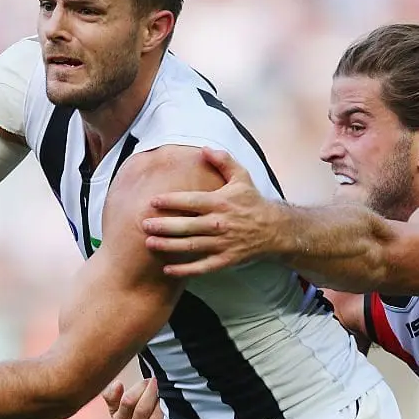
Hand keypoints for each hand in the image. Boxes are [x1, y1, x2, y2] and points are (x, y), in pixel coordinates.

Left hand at [143, 147, 281, 275]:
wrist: (275, 229)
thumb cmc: (252, 202)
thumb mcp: (242, 176)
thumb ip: (223, 161)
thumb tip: (204, 148)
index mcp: (220, 202)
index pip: (191, 201)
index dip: (171, 201)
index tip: (153, 201)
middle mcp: (219, 223)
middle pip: (186, 225)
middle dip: (163, 225)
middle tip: (143, 224)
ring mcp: (222, 243)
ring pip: (191, 246)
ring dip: (168, 246)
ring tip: (149, 243)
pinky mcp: (225, 260)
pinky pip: (202, 267)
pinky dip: (185, 270)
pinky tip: (167, 270)